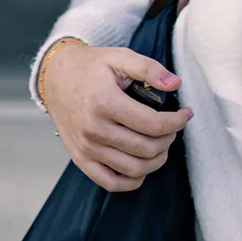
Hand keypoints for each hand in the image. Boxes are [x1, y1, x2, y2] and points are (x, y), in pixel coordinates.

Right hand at [41, 41, 191, 192]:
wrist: (56, 77)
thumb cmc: (91, 67)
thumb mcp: (119, 56)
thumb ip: (149, 68)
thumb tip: (175, 84)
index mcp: (105, 102)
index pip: (153, 125)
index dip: (177, 122)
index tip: (185, 114)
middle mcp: (94, 129)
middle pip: (147, 149)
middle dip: (169, 139)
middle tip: (172, 127)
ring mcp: (86, 148)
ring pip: (134, 169)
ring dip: (156, 160)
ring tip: (160, 144)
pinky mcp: (81, 159)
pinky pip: (112, 183)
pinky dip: (133, 179)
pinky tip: (142, 163)